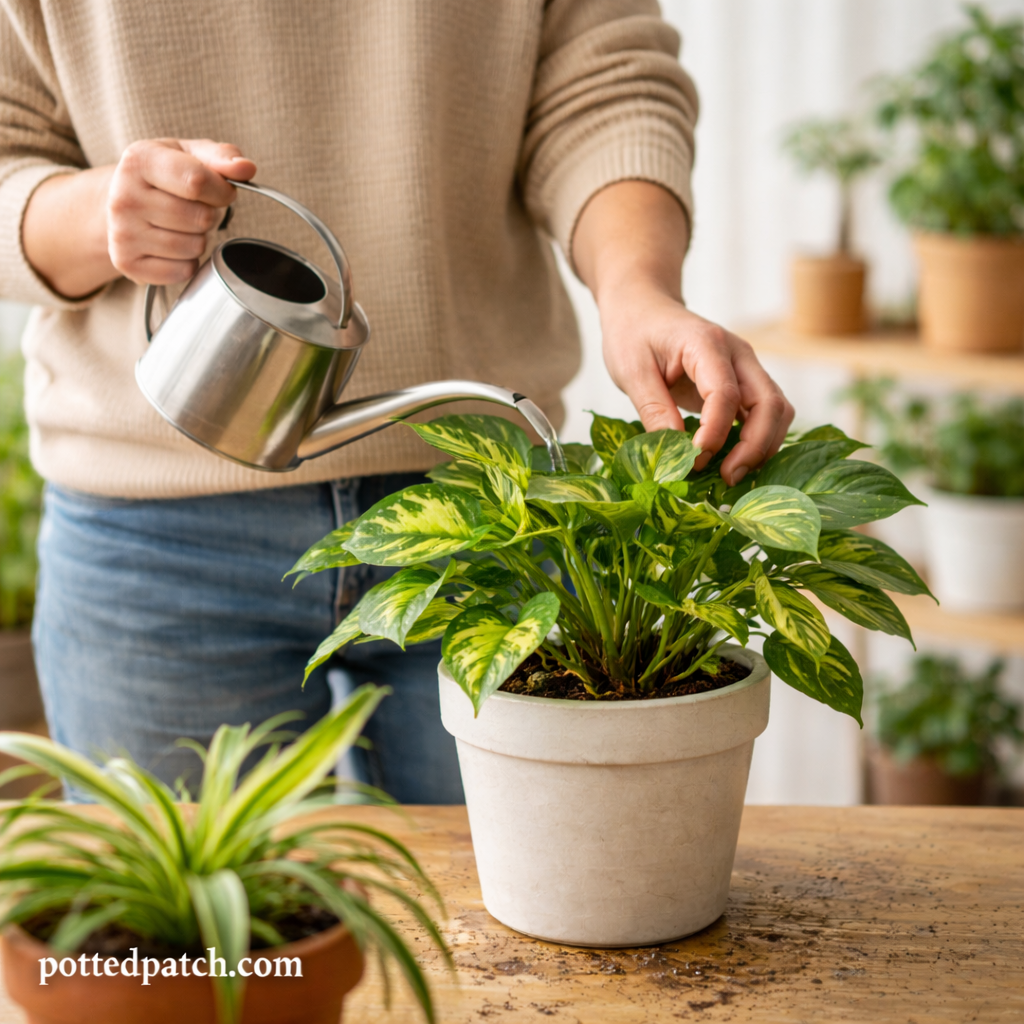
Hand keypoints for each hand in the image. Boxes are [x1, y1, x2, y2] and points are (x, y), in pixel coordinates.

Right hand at [106, 139, 255, 284]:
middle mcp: (124, 197)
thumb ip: (221, 157)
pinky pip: (183, 271)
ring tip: (181, 225)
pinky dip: (188, 261)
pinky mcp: (128, 263)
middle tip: (193, 207)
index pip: (197, 182)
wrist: (122, 200)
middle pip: (199, 218)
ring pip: (194, 247)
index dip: (221, 191)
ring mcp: (123, 233)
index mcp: (139, 161)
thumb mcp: (190, 155)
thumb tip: (245, 168)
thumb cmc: (163, 175)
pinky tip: (173, 244)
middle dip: (209, 214)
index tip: (220, 190)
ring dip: (199, 238)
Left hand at [599, 283, 793, 484]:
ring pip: (777, 410)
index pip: (725, 394)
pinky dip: (759, 440)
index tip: (694, 460)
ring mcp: (746, 368)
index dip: (714, 433)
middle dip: (755, 446)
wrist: (642, 308)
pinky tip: (736, 462)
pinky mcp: (743, 383)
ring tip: (732, 475)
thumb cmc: (633, 333)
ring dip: (763, 446)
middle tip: (727, 478)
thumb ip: (653, 408)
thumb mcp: (630, 370)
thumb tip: (678, 451)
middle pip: (769, 403)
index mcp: (706, 344)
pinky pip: (765, 413)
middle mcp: (737, 354)